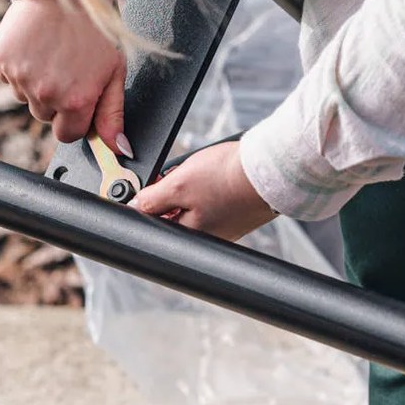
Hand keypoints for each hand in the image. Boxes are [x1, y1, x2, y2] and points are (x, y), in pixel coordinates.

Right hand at [0, 0, 131, 156]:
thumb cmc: (94, 30)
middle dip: (55, 100)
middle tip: (67, 69)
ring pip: (26, 97)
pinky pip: (9, 78)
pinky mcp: (1, 61)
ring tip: (52, 54)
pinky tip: (35, 47)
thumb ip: (112, 113)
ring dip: (36, 84)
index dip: (74, 119)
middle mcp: (45, 94)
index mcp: (75, 101)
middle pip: (45, 116)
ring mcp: (20, 78)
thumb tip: (118, 149)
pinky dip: (19, 67)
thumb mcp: (114, 71)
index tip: (78, 99)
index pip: (67, 135)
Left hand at [131, 141, 275, 240]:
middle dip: (172, 191)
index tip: (155, 184)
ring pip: (193, 204)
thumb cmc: (228, 177)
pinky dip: (211, 186)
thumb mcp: (178, 184)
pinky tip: (218, 174)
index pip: (156, 223)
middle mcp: (208, 237)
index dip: (150, 200)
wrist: (273, 167)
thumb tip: (132, 207)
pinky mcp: (239, 214)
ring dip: (191, 186)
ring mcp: (226, 226)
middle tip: (181, 174)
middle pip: (174, 213)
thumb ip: (151, 199)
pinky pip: (214, 200)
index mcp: (190, 236)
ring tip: (203, 172)